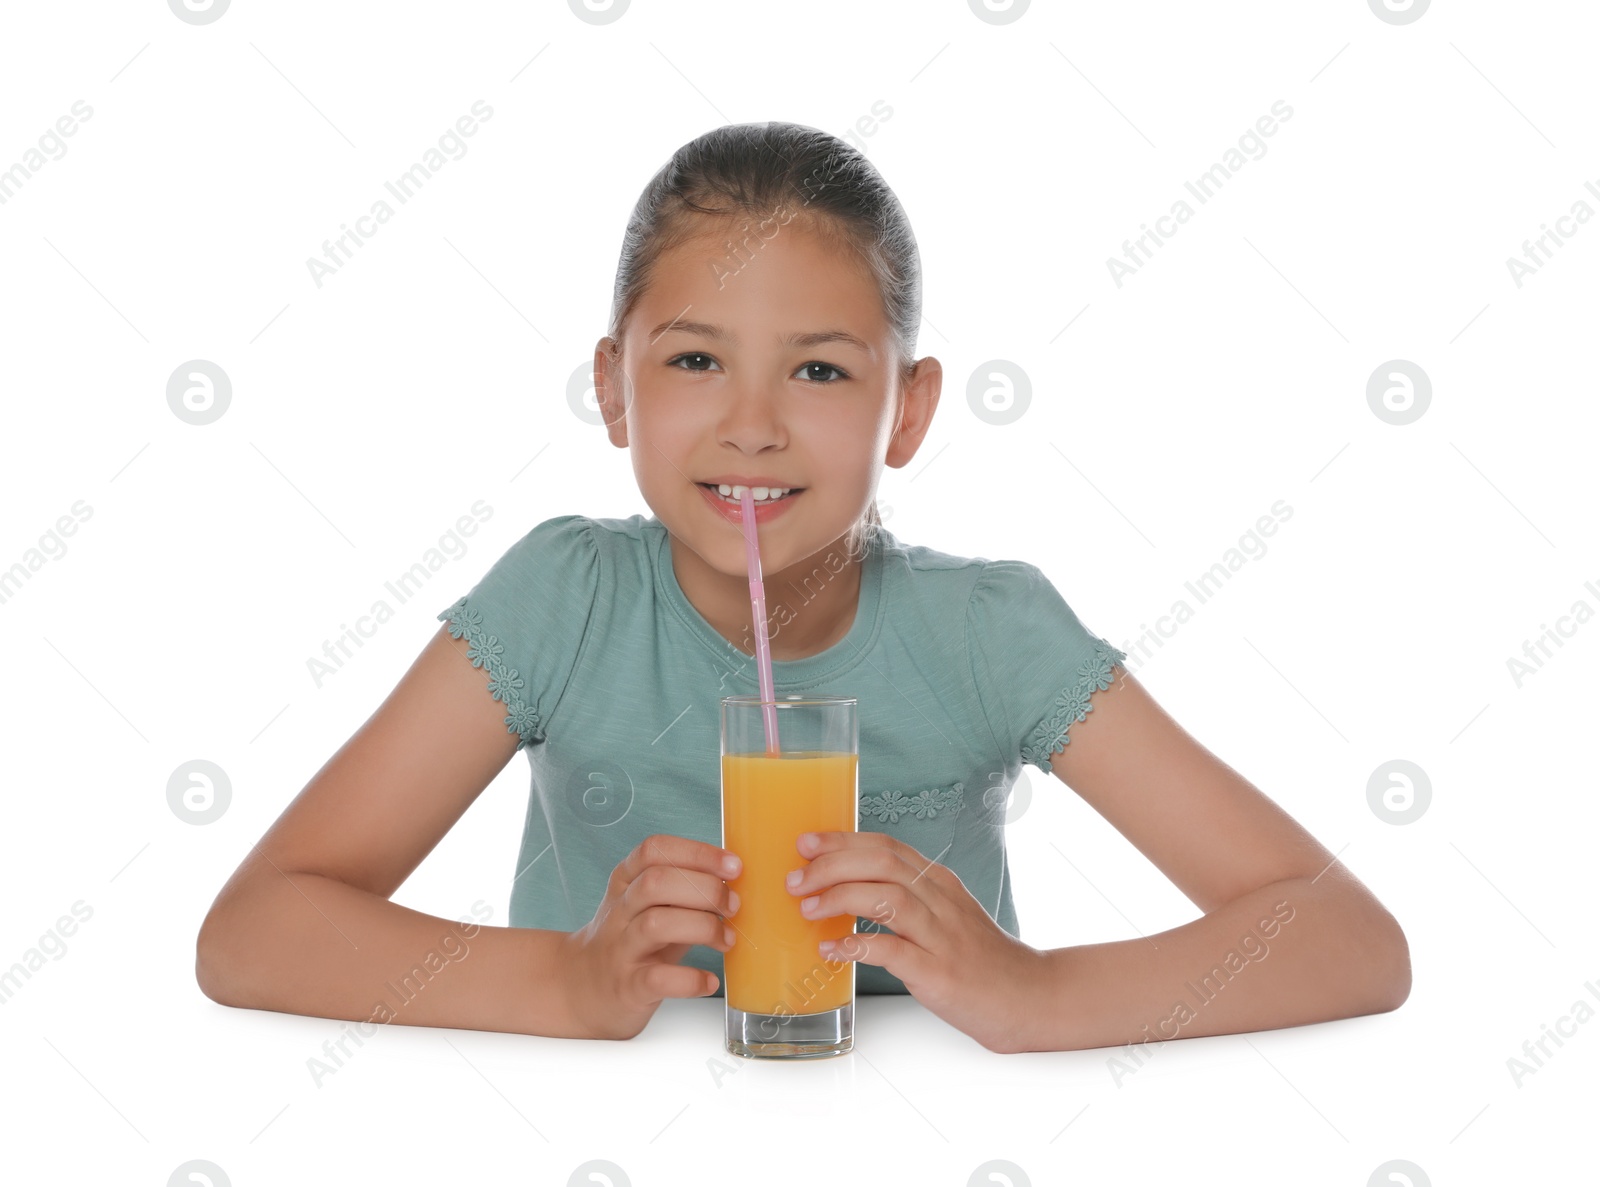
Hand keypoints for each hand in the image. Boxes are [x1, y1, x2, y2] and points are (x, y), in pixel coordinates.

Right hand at [561, 834, 739, 1039]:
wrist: (582, 990)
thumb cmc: (631, 941)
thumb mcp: (648, 905)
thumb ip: (682, 888)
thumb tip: (734, 878)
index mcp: (625, 882)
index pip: (654, 851)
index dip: (697, 853)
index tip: (733, 865)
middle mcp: (619, 911)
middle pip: (656, 883)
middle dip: (705, 889)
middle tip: (733, 906)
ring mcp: (620, 949)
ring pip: (655, 924)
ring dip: (703, 927)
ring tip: (727, 939)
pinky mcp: (626, 987)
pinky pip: (657, 979)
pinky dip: (689, 979)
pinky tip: (709, 980)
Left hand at [787, 830, 1049, 1052]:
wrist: (1026, 996)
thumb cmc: (978, 957)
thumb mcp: (945, 913)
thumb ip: (904, 896)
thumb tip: (846, 888)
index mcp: (938, 882)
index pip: (885, 846)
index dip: (841, 841)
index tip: (806, 844)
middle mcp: (940, 900)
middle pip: (881, 864)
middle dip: (830, 866)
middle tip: (796, 881)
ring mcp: (941, 935)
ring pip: (886, 898)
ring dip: (840, 898)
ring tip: (808, 909)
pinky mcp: (939, 972)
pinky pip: (892, 951)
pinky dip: (857, 946)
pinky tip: (832, 951)